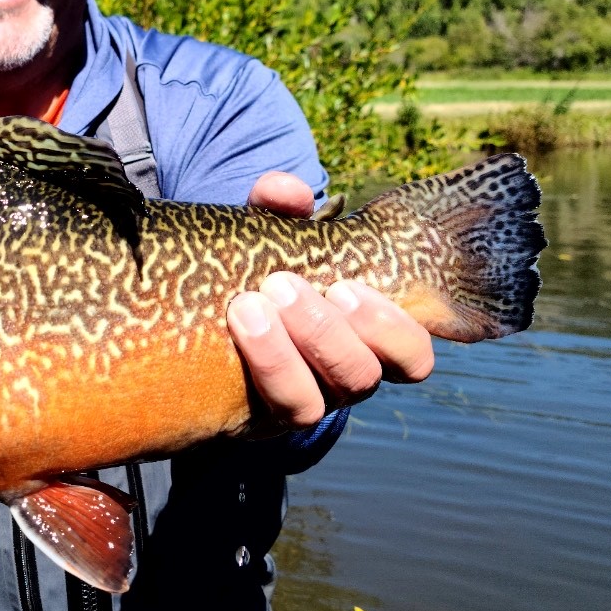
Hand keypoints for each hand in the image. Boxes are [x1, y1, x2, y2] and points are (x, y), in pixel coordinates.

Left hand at [226, 171, 434, 427]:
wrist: (200, 314)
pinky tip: (235, 325)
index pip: (410, 354)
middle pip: (363, 376)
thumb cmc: (255, 268)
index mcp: (363, 337)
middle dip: (328, 332)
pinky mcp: (259, 418)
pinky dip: (260, 363)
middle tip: (283, 287)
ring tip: (249, 305)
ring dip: (286, 351)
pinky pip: (273, 407)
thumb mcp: (268, 231)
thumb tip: (290, 193)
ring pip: (319, 402)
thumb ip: (278, 205)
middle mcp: (340, 377)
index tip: (346, 286)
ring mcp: (301, 401)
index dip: (395, 328)